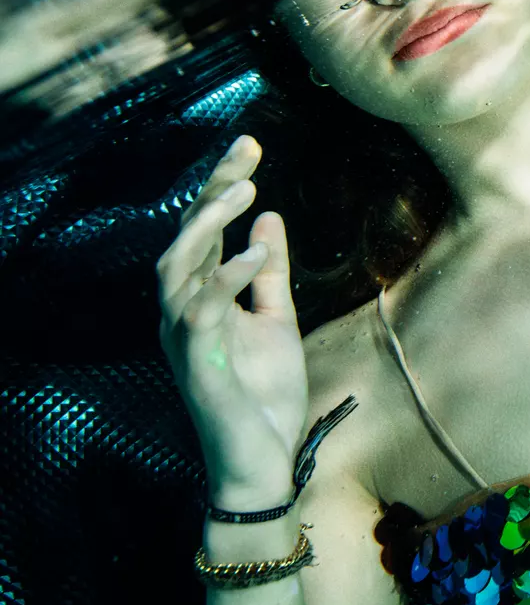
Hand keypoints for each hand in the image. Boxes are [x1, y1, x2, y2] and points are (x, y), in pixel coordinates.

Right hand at [156, 135, 308, 498]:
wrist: (263, 459)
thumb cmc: (264, 394)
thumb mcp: (277, 320)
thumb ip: (269, 273)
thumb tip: (269, 219)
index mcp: (200, 297)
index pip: (206, 230)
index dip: (222, 185)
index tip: (250, 145)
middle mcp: (181, 310)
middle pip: (186, 235)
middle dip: (213, 188)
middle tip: (246, 150)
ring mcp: (183, 335)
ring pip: (177, 265)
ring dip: (209, 225)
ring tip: (244, 190)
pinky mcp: (196, 361)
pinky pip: (200, 310)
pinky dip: (225, 278)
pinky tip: (252, 254)